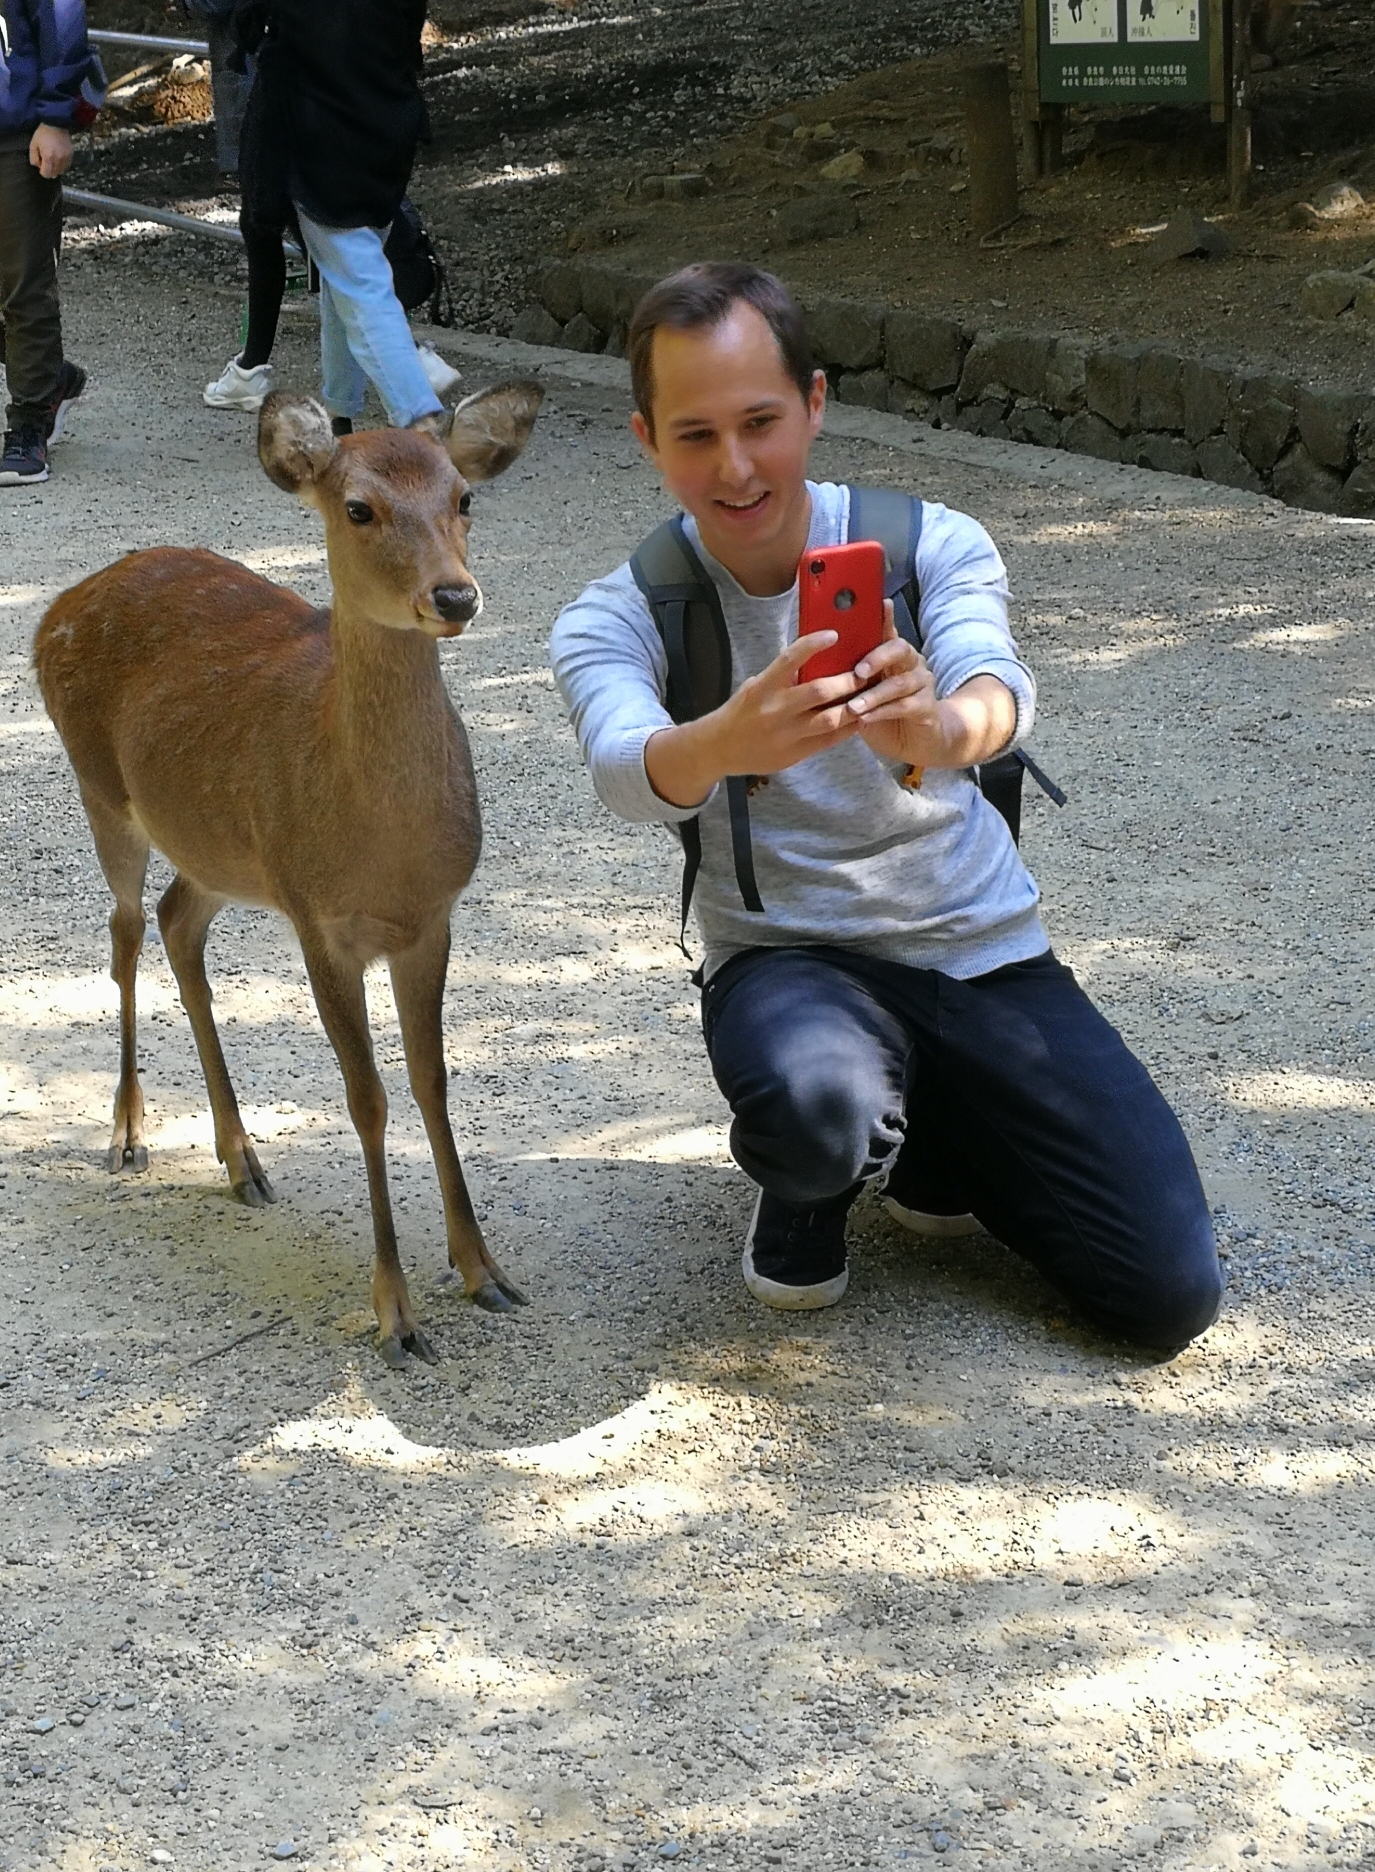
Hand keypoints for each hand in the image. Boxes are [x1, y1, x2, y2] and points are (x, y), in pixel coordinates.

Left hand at [29, 125, 73, 178]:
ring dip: (56, 169)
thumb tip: (38, 166)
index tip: (41, 166)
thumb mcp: (33, 144)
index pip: (46, 174)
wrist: (56, 124)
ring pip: (61, 171)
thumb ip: (34, 158)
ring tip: (52, 160)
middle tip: (46, 162)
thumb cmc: (42, 134)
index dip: (42, 172)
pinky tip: (58, 159)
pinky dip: (62, 166)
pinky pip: (66, 166)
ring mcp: (66, 158)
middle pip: (54, 174)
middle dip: (49, 171)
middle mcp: (58, 160)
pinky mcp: (71, 155)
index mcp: (48, 157)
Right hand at [645, 629, 870, 807]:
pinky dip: (848, 729)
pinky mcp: (795, 754)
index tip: (834, 635)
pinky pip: (829, 741)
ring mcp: (786, 735)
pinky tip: (860, 718)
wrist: (719, 750)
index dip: (813, 645)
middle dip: (847, 680)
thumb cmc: (741, 712)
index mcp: (762, 688)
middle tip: (864, 672)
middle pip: (819, 691)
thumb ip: (782, 677)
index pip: (789, 660)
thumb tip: (815, 658)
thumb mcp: (755, 688)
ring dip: (853, 706)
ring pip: (830, 719)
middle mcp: (775, 710)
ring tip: (868, 696)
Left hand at [843, 602, 945, 768]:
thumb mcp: (858, 692)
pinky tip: (865, 719)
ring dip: (874, 694)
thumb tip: (812, 660)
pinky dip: (882, 712)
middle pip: (900, 648)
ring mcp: (921, 684)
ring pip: (900, 682)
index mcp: (891, 654)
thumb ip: (845, 673)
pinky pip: (905, 706)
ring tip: (853, 706)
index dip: (884, 617)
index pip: (887, 630)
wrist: (912, 741)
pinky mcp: (927, 707)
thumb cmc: (879, 711)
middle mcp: (910, 663)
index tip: (879, 604)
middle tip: (857, 672)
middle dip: (877, 657)